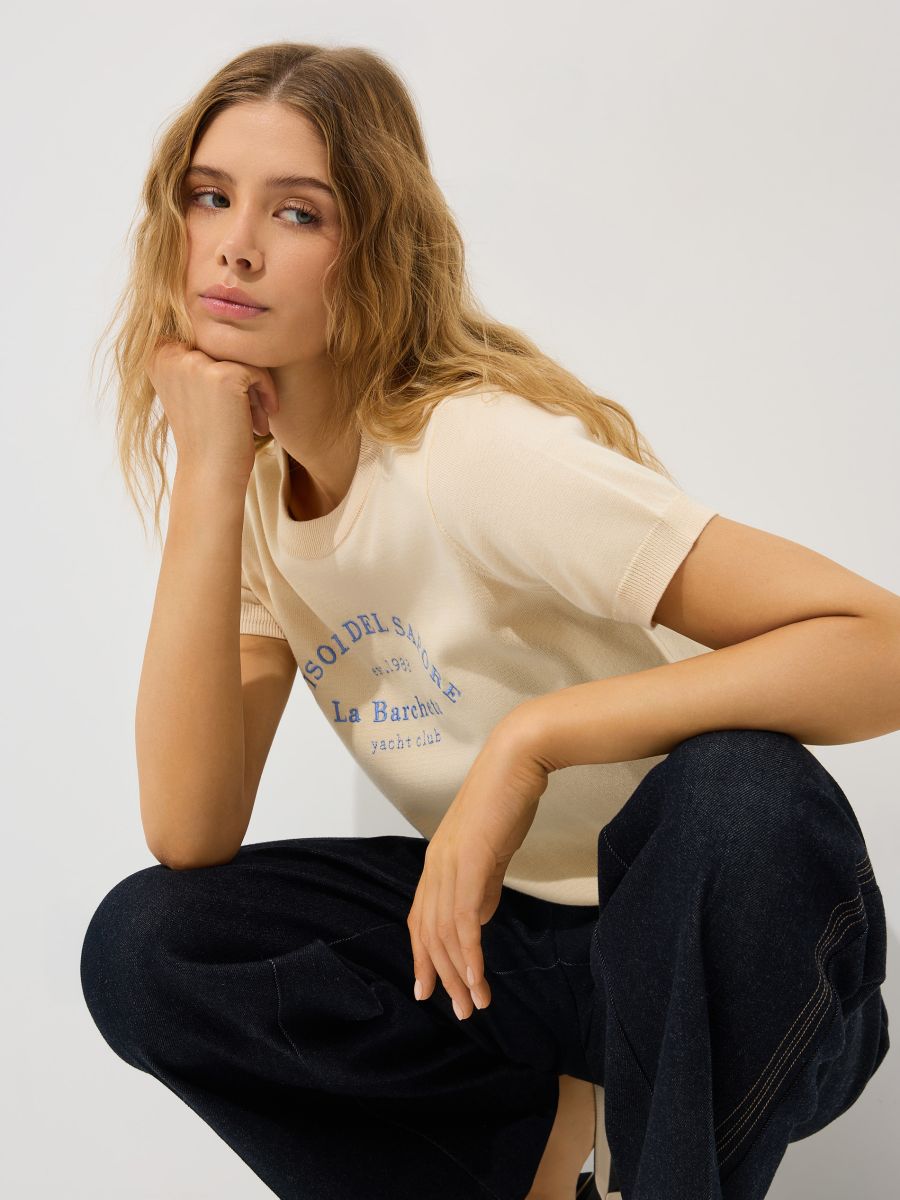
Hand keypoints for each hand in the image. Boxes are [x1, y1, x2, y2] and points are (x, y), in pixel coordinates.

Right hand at [146, 340, 278, 485]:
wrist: (211, 475)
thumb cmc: (206, 436)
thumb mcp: (191, 389)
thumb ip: (196, 353)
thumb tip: (223, 314)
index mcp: (155, 354)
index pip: (205, 336)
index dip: (223, 364)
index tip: (228, 400)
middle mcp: (169, 353)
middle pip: (224, 343)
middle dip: (241, 375)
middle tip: (246, 411)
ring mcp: (195, 362)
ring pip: (242, 354)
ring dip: (255, 385)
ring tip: (254, 417)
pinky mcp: (223, 376)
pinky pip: (258, 369)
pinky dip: (266, 393)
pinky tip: (261, 421)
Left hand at [406, 718, 551, 1019]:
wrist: (517, 761)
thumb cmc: (507, 799)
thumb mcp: (491, 849)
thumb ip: (482, 884)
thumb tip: (478, 920)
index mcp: (437, 862)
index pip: (421, 919)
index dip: (423, 957)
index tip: (431, 990)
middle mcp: (435, 866)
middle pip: (429, 934)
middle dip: (442, 977)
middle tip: (458, 1010)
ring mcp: (449, 864)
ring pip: (444, 934)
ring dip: (458, 974)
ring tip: (473, 1005)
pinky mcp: (470, 863)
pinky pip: (464, 921)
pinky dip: (469, 955)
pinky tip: (478, 977)